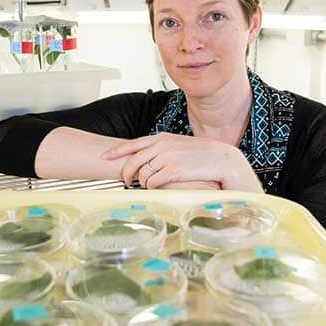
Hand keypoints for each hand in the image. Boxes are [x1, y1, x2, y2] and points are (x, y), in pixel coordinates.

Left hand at [101, 133, 262, 191]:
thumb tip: (148, 160)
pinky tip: (160, 187)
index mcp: (161, 138)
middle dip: (126, 174)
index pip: (133, 144)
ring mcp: (167, 158)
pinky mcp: (173, 170)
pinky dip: (154, 187)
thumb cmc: (201, 155)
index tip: (104, 157)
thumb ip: (162, 149)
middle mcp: (161, 146)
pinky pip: (153, 183)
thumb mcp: (179, 146)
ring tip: (152, 184)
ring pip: (143, 175)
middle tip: (127, 181)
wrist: (221, 159)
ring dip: (145, 183)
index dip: (116, 151)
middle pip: (132, 161)